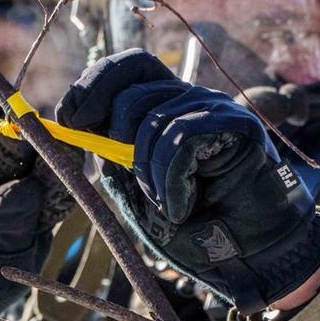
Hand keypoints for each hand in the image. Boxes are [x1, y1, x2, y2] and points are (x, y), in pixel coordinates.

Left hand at [57, 50, 319, 314]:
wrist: (249, 255)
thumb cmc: (196, 224)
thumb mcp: (138, 185)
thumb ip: (112, 152)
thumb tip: (70, 120)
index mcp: (170, 105)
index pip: (130, 65)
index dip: (95, 83)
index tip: (70, 119)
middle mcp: (194, 98)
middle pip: (134, 91)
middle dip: (116, 136)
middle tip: (128, 176)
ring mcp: (218, 108)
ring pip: (155, 121)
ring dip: (147, 173)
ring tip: (166, 204)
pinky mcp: (239, 126)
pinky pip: (181, 142)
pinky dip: (170, 183)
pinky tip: (182, 207)